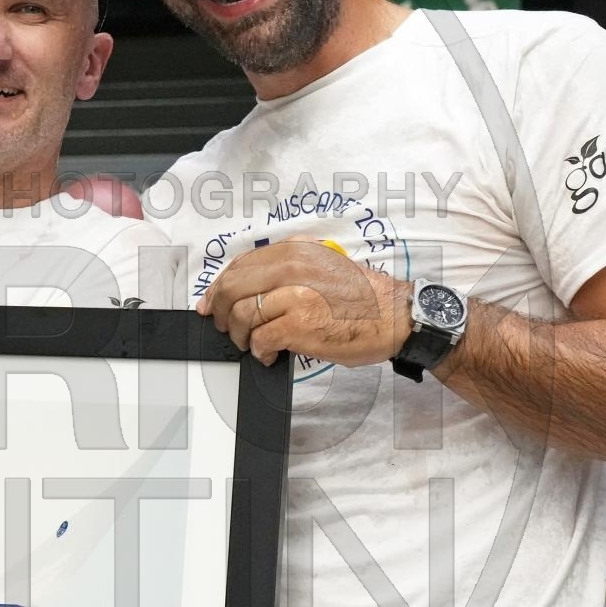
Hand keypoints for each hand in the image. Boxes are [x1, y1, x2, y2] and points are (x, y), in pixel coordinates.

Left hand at [198, 239, 410, 367]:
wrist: (394, 317)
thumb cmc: (362, 297)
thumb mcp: (322, 266)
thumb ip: (286, 270)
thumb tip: (245, 288)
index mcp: (295, 252)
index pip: (239, 265)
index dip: (218, 287)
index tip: (211, 302)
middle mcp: (293, 269)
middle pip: (232, 289)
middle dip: (222, 312)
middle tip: (228, 327)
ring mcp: (294, 296)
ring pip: (242, 316)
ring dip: (241, 336)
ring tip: (254, 343)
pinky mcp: (298, 326)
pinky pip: (260, 339)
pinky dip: (259, 351)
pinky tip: (270, 354)